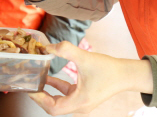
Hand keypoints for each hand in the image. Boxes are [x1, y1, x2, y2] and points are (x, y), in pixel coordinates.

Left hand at [28, 41, 152, 114]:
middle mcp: (80, 106)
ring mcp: (82, 103)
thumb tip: (47, 47)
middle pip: (53, 108)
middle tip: (30, 84)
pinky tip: (49, 77)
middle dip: (40, 97)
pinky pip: (65, 95)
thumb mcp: (84, 57)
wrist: (126, 74)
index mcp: (79, 102)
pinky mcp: (83, 96)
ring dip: (47, 92)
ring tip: (36, 80)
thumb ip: (65, 50)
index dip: (39, 99)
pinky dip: (56, 88)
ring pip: (58, 102)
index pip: (52, 108)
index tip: (30, 87)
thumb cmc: (108, 69)